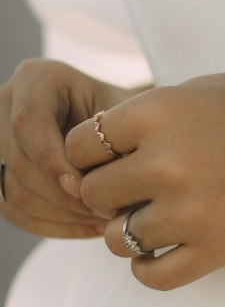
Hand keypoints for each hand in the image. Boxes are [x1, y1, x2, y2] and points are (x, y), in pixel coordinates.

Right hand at [0, 58, 138, 239]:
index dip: (53, 161)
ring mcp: (0, 141)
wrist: (123, 128)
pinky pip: (15, 211)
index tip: (86, 188)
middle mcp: (8, 104)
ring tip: (105, 221)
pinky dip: (53, 225)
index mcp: (37, 79)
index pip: (29, 123)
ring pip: (13, 191)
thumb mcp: (128, 115)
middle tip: (106, 213)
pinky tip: (90, 227)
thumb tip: (91, 186)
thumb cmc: (130, 116)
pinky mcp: (3, 173)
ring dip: (61, 214)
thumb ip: (111, 141)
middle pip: (19, 161)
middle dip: (62, 195)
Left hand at [64, 69, 224, 290]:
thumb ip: (145, 120)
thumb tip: (96, 157)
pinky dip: (147, 267)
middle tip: (139, 185)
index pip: (79, 146)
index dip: (92, 151)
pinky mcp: (219, 250)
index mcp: (158, 113)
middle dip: (110, 190)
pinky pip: (153, 276)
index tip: (118, 152)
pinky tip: (163, 248)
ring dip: (128, 229)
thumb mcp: (200, 91)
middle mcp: (168, 163)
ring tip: (156, 215)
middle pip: (94, 193)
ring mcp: (193, 212)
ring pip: (117, 238)